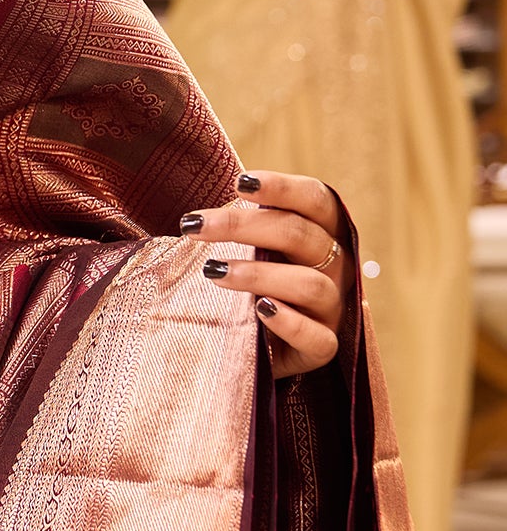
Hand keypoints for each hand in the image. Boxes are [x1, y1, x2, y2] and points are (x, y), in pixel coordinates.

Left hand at [179, 170, 348, 377]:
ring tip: (213, 271)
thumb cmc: (252, 284)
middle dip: (243, 226)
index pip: (316, 200)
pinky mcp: (323, 348)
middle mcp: (336, 267)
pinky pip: (317, 338)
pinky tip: (260, 311)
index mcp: (322, 233)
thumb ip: (242, 228)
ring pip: (310, 284)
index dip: (282, 188)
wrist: (261, 347)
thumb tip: (197, 213)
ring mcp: (332, 309)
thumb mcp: (251, 250)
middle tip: (194, 226)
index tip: (239, 183)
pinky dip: (289, 323)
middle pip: (302, 236)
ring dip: (258, 274)